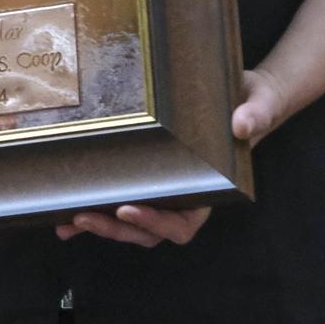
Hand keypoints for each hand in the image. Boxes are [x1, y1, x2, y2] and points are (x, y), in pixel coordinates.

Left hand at [51, 67, 294, 246]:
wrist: (244, 93)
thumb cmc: (255, 103)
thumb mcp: (260, 103)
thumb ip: (256, 115)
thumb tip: (242, 125)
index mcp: (209, 190)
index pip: (182, 224)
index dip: (156, 224)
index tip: (129, 210)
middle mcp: (184, 197)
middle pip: (147, 231)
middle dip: (114, 228)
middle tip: (83, 217)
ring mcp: (162, 191)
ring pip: (129, 223)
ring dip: (98, 225)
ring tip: (65, 221)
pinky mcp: (145, 175)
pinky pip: (118, 199)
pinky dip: (95, 208)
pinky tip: (64, 214)